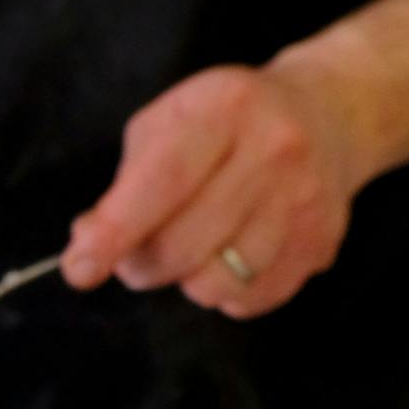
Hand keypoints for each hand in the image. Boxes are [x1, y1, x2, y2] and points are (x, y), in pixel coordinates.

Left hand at [59, 65, 365, 318]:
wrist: (329, 113)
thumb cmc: (222, 124)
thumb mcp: (167, 126)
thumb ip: (123, 187)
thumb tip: (86, 250)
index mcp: (226, 107)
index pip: (163, 182)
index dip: (116, 232)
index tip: (80, 268)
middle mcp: (275, 150)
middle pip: (182, 247)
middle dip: (142, 264)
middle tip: (138, 252)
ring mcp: (304, 199)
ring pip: (214, 284)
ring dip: (187, 278)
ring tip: (197, 243)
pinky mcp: (321, 241)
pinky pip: (249, 300)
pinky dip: (225, 292)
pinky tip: (232, 252)